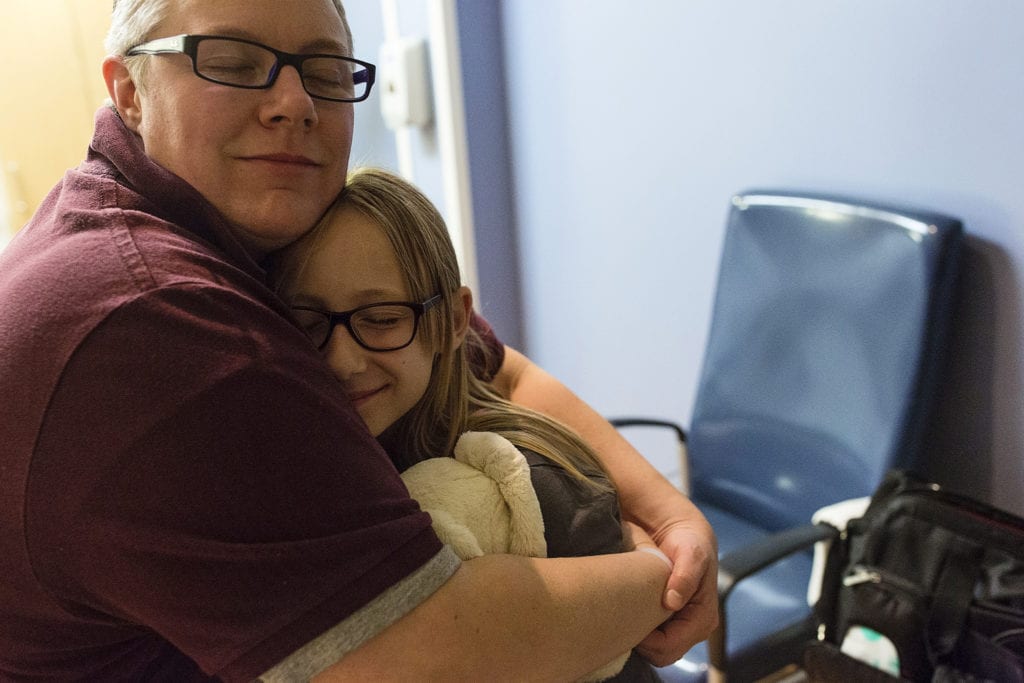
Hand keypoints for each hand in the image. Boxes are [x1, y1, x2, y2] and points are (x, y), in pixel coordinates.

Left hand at [635, 522, 718, 666]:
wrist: (684, 535)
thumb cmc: (690, 544)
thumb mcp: (691, 553)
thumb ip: (685, 576)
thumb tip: (673, 602)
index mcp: (703, 618)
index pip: (670, 646)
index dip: (648, 641)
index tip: (628, 622)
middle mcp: (694, 629)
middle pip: (662, 654)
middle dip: (642, 643)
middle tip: (622, 619)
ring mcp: (682, 628)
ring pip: (655, 651)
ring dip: (639, 637)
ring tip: (625, 613)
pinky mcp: (669, 623)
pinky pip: (651, 640)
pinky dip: (638, 630)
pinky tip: (629, 612)